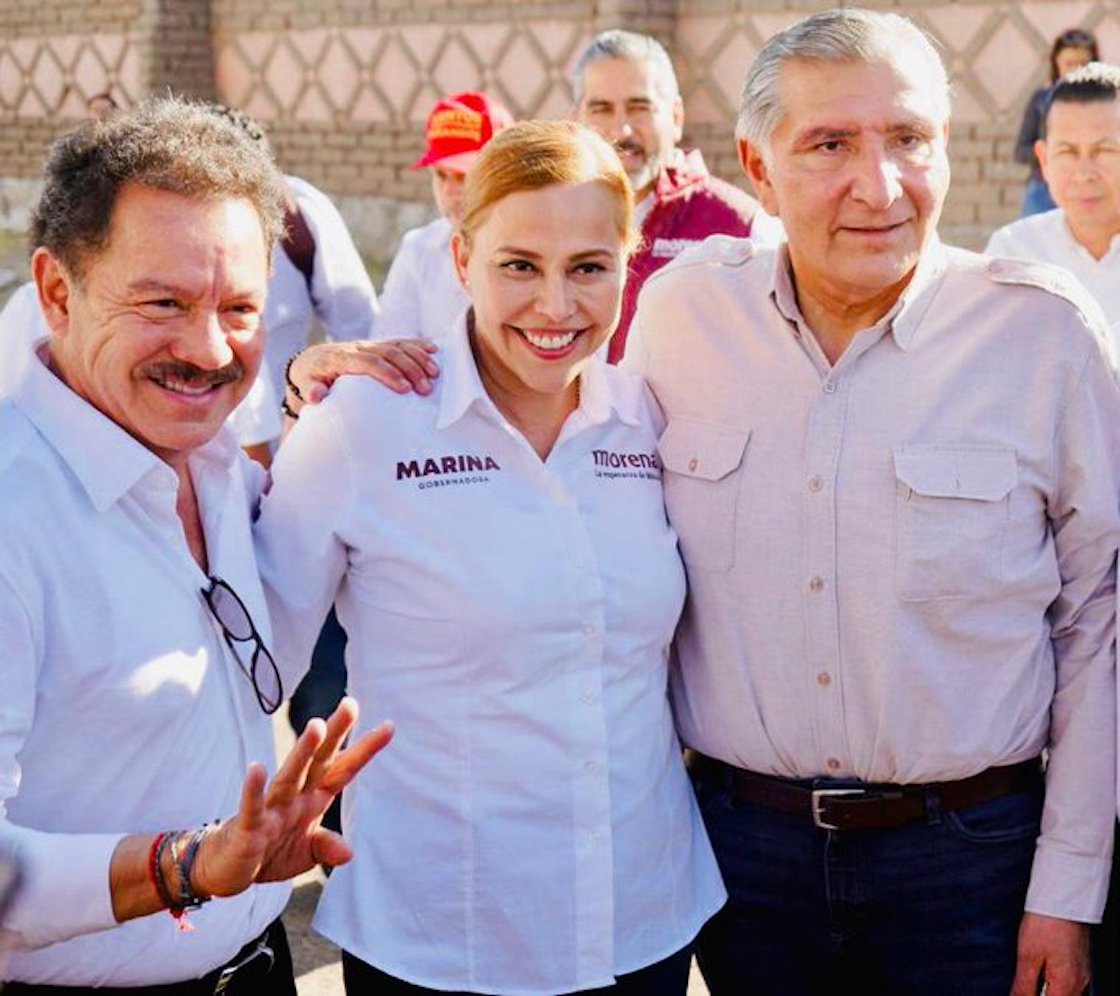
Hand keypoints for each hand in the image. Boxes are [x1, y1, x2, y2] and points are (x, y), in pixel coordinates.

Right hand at [191, 697, 392, 896]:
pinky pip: (252, 806)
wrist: (225, 870)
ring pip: (290, 776)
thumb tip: (348, 852)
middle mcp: (294, 797)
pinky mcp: (248, 828)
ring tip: (315, 727)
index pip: (343, 770)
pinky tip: (257, 768)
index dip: (365, 750)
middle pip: (318, 761)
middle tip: (351, 704)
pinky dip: (253, 789)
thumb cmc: (268, 852)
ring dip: (302, 753)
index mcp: (312, 799)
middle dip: (334, 734)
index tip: (390, 726)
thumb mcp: (305, 854)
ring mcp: (271, 809)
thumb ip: (326, 846)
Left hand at [289, 339, 439, 403]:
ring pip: (397, 346)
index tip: (404, 389)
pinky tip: (435, 351)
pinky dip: (418, 346)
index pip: (368, 362)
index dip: (387, 374)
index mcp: (340, 358)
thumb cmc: (310, 379)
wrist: (311, 362)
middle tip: (426, 388)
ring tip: (435, 374)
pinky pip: (401, 342)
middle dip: (410, 369)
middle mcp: (358, 348)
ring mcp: (370, 345)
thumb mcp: (305, 385)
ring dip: (418, 358)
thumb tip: (316, 396)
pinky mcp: (378, 345)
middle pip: (388, 353)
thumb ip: (311, 390)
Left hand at [1010, 912, 1089, 995]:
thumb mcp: (1027, 956)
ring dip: (1047, 987)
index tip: (1021, 991)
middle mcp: (1081, 983)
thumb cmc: (1046, 923)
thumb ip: (1023, 985)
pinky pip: (1069, 982)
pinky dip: (1054, 980)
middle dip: (1040, 992)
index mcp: (1067, 985)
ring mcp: (1084, 974)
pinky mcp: (1081, 963)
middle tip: (1026, 979)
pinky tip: (1043, 966)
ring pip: (1064, 992)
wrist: (1063, 898)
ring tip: (1034, 971)